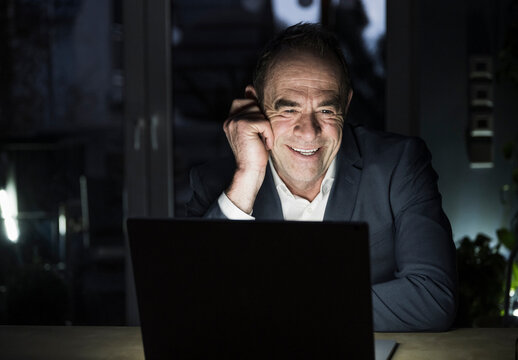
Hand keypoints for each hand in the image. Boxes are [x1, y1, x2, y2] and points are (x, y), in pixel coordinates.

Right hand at [223, 85, 273, 213]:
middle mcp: (230, 119)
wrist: (250, 171)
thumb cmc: (256, 152)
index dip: (256, 111)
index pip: (245, 100)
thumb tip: (250, 87)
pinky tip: (264, 144)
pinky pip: (264, 122)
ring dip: (266, 127)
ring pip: (259, 112)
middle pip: (253, 103)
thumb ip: (252, 110)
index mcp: (230, 119)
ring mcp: (234, 121)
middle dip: (261, 118)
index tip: (258, 129)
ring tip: (262, 140)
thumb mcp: (255, 128)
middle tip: (260, 136)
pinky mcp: (243, 125)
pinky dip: (268, 133)